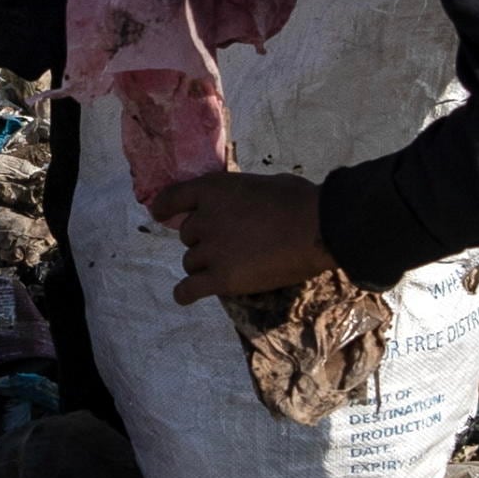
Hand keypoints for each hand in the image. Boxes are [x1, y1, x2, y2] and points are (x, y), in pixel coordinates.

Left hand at [160, 171, 330, 304]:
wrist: (317, 228)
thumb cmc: (298, 200)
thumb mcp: (261, 183)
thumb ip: (239, 195)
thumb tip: (240, 205)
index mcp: (213, 190)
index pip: (173, 198)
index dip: (165, 208)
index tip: (161, 215)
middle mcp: (205, 219)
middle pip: (188, 235)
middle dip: (203, 239)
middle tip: (229, 244)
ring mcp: (212, 251)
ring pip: (191, 262)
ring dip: (203, 264)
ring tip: (228, 266)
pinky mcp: (222, 279)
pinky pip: (189, 289)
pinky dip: (185, 292)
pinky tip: (186, 294)